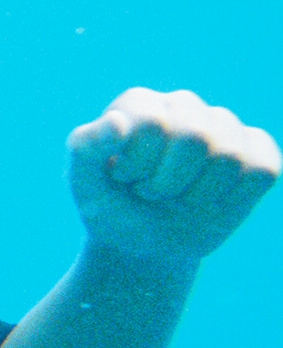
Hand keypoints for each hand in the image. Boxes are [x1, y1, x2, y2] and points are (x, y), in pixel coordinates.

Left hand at [67, 88, 278, 268]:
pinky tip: (208, 200)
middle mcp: (183, 106)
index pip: (152, 124)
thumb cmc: (110, 207)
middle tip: (149, 193)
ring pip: (229, 157)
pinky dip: (232, 199)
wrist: (141, 243)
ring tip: (176, 197)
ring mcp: (224, 127)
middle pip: (196, 138)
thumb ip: (87, 147)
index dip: (138, 165)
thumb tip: (117, 122)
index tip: (122, 178)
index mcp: (139, 104)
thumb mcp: (84, 183)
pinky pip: (262, 171)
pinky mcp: (256, 154)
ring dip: (196, 195)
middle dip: (167, 183)